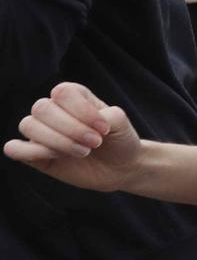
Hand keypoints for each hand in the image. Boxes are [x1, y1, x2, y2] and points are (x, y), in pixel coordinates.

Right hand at [5, 82, 144, 191]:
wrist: (121, 166)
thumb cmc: (119, 139)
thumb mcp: (121, 123)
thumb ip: (108, 116)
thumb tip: (89, 124)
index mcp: (72, 96)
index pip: (62, 93)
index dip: (82, 111)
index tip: (104, 128)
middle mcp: (52, 110)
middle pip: (42, 109)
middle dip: (72, 129)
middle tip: (95, 143)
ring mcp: (41, 132)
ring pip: (28, 126)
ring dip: (57, 141)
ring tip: (83, 152)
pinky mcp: (34, 155)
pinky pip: (14, 148)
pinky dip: (30, 152)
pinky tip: (56, 157)